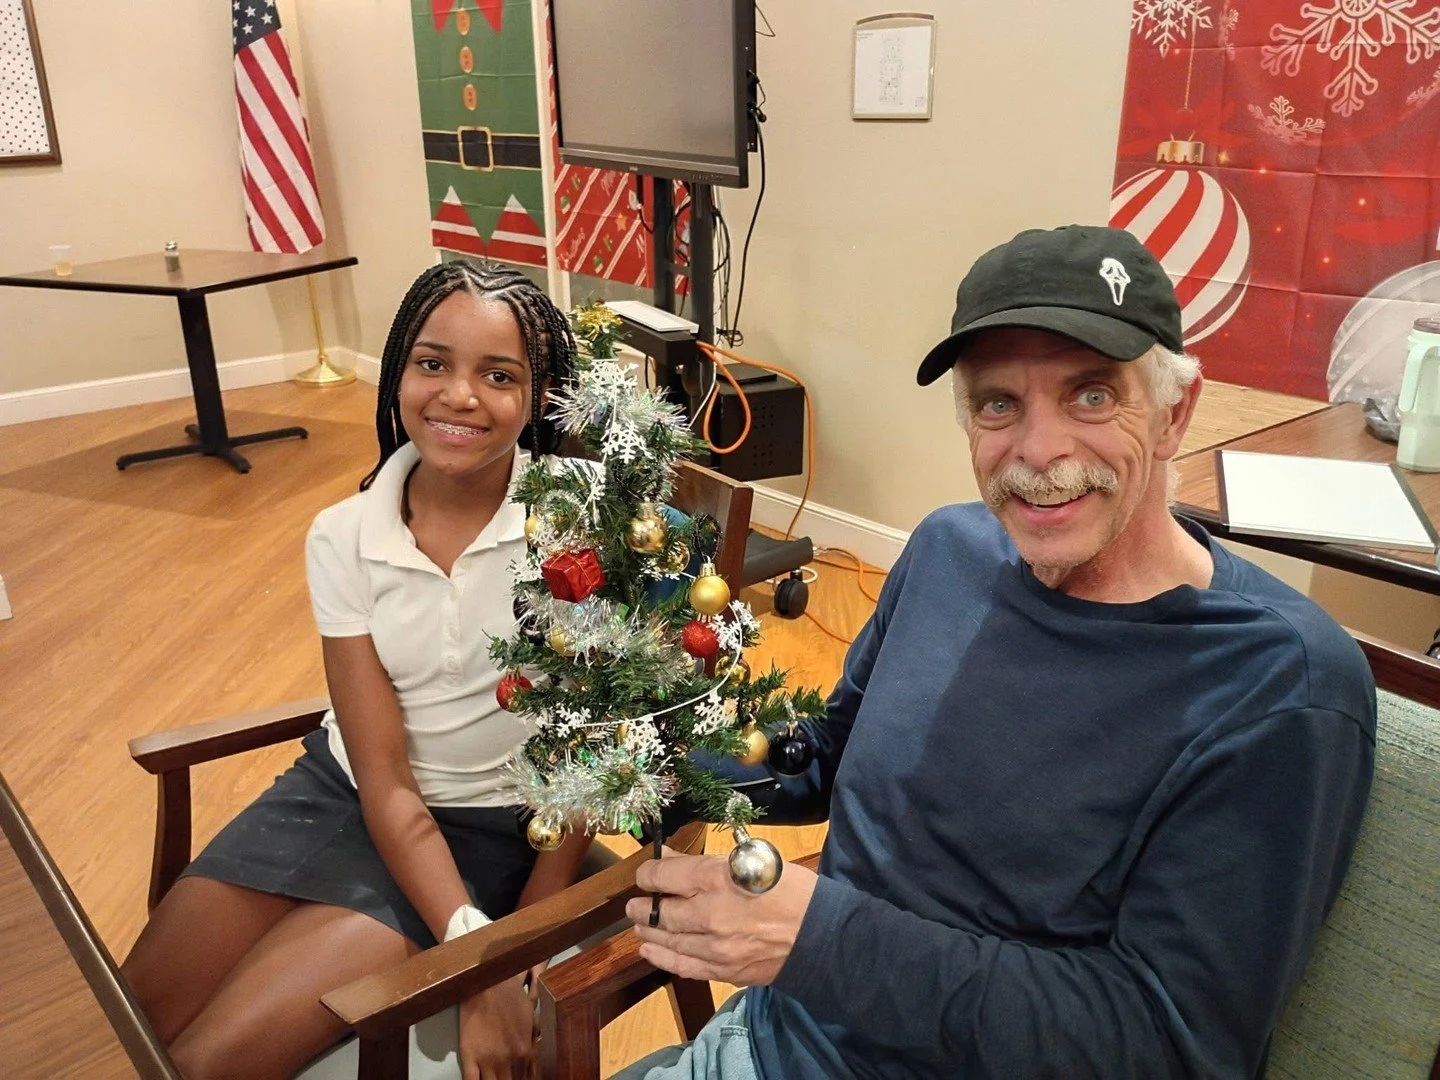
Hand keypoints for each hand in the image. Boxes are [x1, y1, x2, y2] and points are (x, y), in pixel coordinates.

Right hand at [458, 974, 535, 1079]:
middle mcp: (509, 1059)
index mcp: (525, 1051)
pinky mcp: (470, 1057)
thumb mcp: (531, 1016)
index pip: (528, 1079)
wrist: (486, 983)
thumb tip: (536, 1053)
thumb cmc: (509, 996)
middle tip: (506, 1079)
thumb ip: (534, 1040)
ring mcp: (488, 1060)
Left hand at [624, 847, 818, 985]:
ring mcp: (714, 947)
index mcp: (716, 878)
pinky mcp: (723, 970)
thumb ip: (709, 863)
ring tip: (637, 926)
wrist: (822, 935)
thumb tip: (674, 861)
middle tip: (634, 905)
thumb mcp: (753, 860)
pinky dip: (662, 958)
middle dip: (641, 907)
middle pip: (658, 912)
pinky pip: (683, 966)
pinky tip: (649, 952)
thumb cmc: (792, 889)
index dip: (648, 874)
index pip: (663, 876)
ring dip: (647, 933)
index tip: (645, 874)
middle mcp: (708, 914)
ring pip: (666, 941)